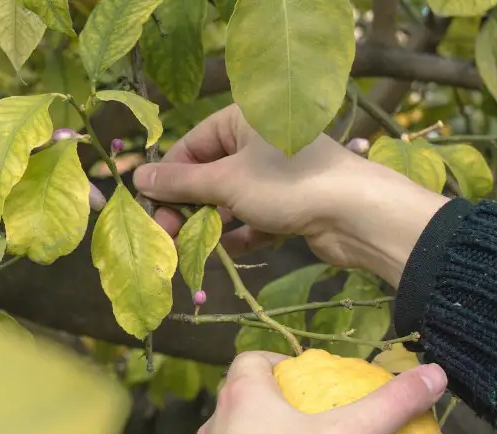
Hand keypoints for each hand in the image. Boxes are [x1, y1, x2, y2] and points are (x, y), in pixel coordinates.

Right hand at [132, 104, 448, 286]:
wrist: (358, 214)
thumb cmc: (287, 185)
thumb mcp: (225, 182)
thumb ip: (180, 182)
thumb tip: (137, 177)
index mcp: (243, 120)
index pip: (190, 145)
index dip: (168, 178)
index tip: (151, 210)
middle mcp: (260, 141)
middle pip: (209, 173)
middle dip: (188, 206)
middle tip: (169, 235)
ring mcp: (278, 173)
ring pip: (231, 197)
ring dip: (211, 223)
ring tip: (193, 248)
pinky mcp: (293, 202)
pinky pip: (255, 216)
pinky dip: (241, 232)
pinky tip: (229, 251)